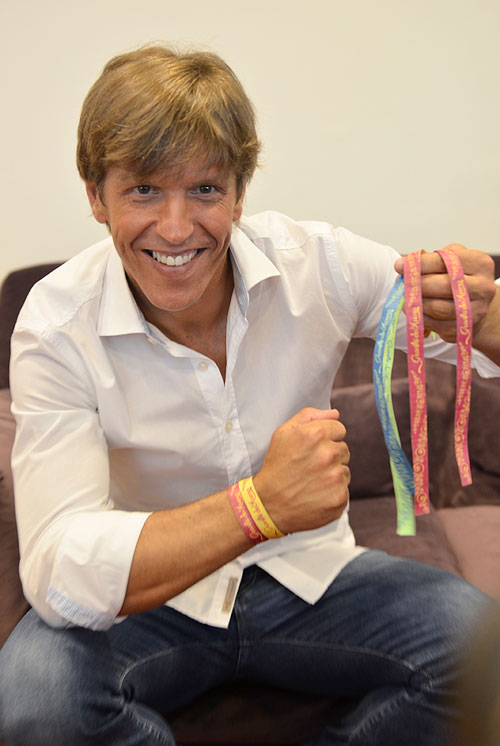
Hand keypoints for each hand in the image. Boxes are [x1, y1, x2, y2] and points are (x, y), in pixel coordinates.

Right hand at [253, 407, 349, 534]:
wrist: (268, 503)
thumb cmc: (276, 466)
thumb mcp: (283, 433)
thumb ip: (309, 416)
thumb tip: (335, 414)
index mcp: (316, 434)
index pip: (340, 429)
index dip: (326, 438)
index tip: (313, 449)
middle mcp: (328, 454)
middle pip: (344, 449)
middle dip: (330, 455)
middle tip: (309, 466)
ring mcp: (335, 477)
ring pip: (345, 469)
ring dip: (332, 474)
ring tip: (311, 481)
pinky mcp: (339, 497)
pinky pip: (344, 489)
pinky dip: (333, 492)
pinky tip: (316, 494)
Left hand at [394, 244, 496, 343]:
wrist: (476, 303)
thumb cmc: (459, 277)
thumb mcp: (452, 259)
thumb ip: (431, 258)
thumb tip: (403, 266)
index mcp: (480, 264)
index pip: (445, 262)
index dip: (420, 264)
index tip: (399, 265)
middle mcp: (482, 288)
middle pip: (442, 286)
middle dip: (416, 284)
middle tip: (401, 282)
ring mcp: (475, 310)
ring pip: (437, 308)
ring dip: (415, 302)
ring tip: (404, 296)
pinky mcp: (463, 328)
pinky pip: (434, 324)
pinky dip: (419, 316)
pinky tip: (412, 309)